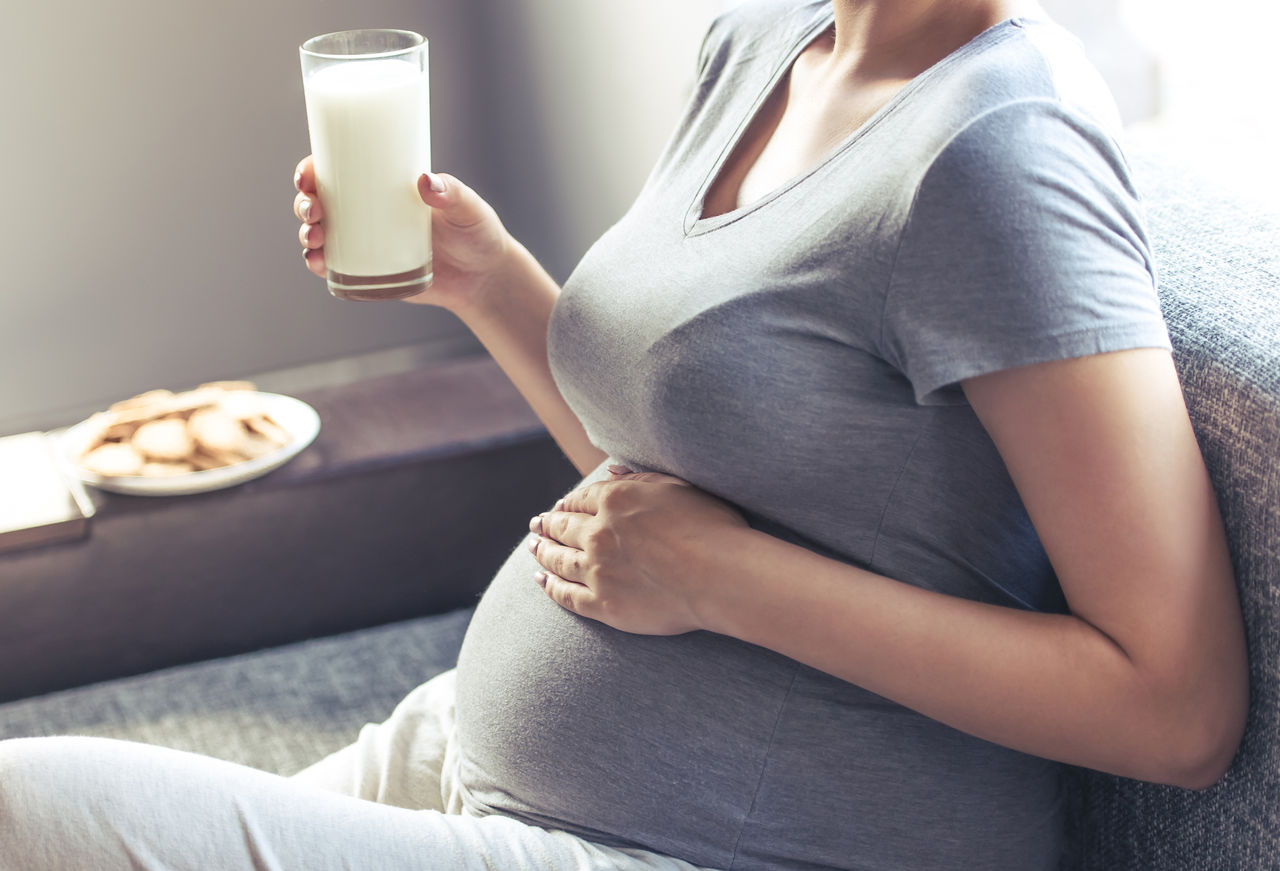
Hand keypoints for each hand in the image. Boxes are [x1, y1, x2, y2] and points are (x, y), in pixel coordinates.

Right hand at [292, 156, 509, 312]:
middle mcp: (368, 212)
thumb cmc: (477, 233)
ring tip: (315, 240)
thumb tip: (424, 181)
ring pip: (322, 234)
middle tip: (313, 210)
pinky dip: (319, 264)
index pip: (338, 171)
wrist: (483, 278)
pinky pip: (336, 268)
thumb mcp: (468, 208)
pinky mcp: (371, 272)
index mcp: (383, 187)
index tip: (307, 174)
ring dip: (307, 234)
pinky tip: (316, 263)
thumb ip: (452, 193)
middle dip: (305, 203)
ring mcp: (366, 243)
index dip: (312, 170)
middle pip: (321, 202)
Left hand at [526, 467, 748, 634]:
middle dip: (547, 525)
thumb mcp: (679, 487)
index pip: (581, 499)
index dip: (568, 503)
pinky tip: (541, 581)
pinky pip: (566, 595)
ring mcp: (597, 570)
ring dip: (542, 552)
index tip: (560, 507)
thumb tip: (612, 471)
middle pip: (563, 527)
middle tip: (537, 525)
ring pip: (558, 559)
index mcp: (616, 499)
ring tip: (534, 548)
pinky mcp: (603, 604)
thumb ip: (641, 478)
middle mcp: (598, 532)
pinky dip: (550, 586)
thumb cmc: (712, 527)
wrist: (721, 576)